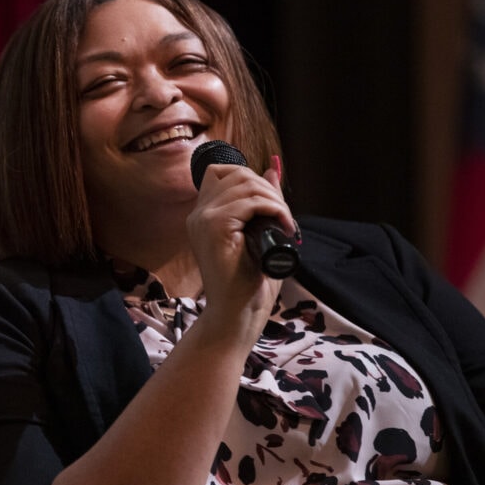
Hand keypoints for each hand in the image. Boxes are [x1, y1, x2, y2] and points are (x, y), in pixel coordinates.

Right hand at [186, 162, 292, 323]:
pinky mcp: (215, 227)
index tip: (270, 202)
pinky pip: (250, 202)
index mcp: (202, 216)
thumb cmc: (247, 284)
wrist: (237, 314)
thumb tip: (271, 171)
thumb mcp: (258, 234)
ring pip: (245, 184)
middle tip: (284, 216)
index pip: (220, 172)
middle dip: (268, 188)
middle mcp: (198, 214)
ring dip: (275, 199)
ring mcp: (203, 219)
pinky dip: (275, 209)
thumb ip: (261, 203)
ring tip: (286, 223)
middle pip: (236, 174)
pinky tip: (284, 227)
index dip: (249, 177)